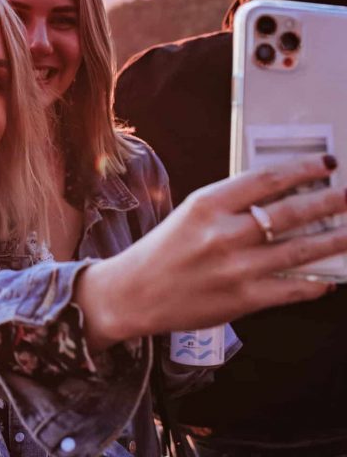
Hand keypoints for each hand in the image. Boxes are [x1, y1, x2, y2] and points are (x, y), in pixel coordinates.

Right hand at [76, 155, 346, 351]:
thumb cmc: (163, 250)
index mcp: (207, 204)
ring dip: (334, 241)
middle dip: (328, 202)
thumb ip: (230, 205)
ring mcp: (236, 268)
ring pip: (300, 251)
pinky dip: (315, 283)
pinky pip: (292, 289)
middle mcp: (224, 233)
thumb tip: (278, 198)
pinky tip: (330, 278)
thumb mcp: (190, 214)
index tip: (326, 164)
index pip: (265, 179)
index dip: (301, 170)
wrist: (136, 292)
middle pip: (290, 213)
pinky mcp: (244, 299)